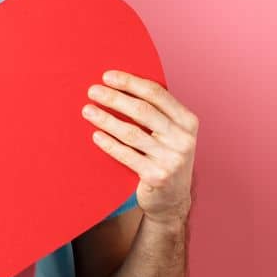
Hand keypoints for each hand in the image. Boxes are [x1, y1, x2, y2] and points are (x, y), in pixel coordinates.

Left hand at [82, 70, 197, 224]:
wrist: (173, 199)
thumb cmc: (166, 157)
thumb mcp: (173, 133)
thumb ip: (158, 112)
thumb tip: (122, 86)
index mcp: (188, 121)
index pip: (157, 94)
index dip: (130, 82)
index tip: (108, 76)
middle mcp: (183, 139)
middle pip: (143, 111)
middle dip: (115, 98)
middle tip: (93, 91)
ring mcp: (171, 159)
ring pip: (132, 133)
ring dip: (106, 119)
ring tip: (88, 111)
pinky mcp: (157, 176)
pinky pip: (127, 155)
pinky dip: (109, 144)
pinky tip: (96, 135)